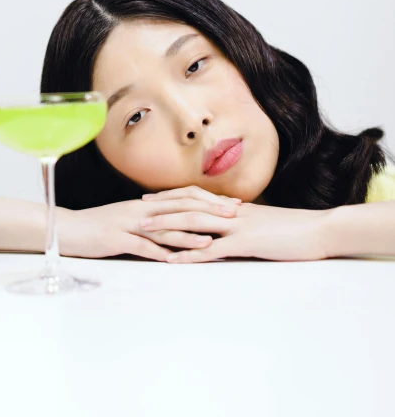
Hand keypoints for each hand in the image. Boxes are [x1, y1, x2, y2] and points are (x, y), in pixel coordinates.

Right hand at [58, 193, 240, 261]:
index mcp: (147, 204)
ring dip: (188, 234)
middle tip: (233, 216)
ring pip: (164, 227)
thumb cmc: (101, 226)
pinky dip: (157, 254)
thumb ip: (156, 221)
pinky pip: (140, 246)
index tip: (232, 204)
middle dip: (209, 211)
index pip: (184, 196)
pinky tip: (173, 261)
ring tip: (211, 240)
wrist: (70, 228)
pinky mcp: (116, 239)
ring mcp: (129, 223)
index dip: (209, 198)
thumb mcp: (132, 220)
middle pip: (180, 207)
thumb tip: (180, 226)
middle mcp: (142, 209)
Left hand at [140, 185, 331, 262]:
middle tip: (138, 209)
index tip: (153, 198)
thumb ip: (244, 223)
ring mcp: (237, 227)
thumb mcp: (264, 222)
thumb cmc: (295, 229)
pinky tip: (173, 260)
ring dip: (167, 225)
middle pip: (189, 205)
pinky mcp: (245, 244)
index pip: (198, 196)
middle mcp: (231, 212)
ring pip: (194, 223)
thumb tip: (230, 227)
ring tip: (144, 229)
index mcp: (235, 207)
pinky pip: (212, 249)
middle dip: (162, 207)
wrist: (319, 230)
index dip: (174, 197)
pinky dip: (190, 254)